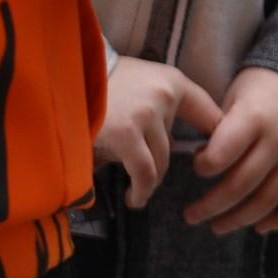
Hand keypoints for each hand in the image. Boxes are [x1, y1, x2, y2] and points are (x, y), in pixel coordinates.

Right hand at [93, 57, 222, 208]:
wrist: (61, 79)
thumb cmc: (99, 85)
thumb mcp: (140, 85)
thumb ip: (161, 108)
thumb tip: (177, 145)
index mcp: (173, 81)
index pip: (209, 113)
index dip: (216, 140)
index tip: (211, 159)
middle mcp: (165, 95)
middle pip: (175, 145)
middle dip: (159, 165)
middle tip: (146, 177)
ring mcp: (147, 114)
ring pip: (160, 161)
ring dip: (149, 182)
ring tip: (139, 194)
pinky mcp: (126, 133)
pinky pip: (144, 172)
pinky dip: (142, 190)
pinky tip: (135, 198)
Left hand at [183, 67, 277, 236]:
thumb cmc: (261, 88)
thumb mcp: (235, 96)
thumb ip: (220, 130)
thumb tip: (203, 166)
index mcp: (255, 117)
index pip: (221, 156)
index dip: (203, 168)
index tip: (197, 168)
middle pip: (241, 186)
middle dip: (210, 206)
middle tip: (192, 215)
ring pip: (268, 201)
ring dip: (238, 219)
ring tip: (217, 226)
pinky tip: (260, 226)